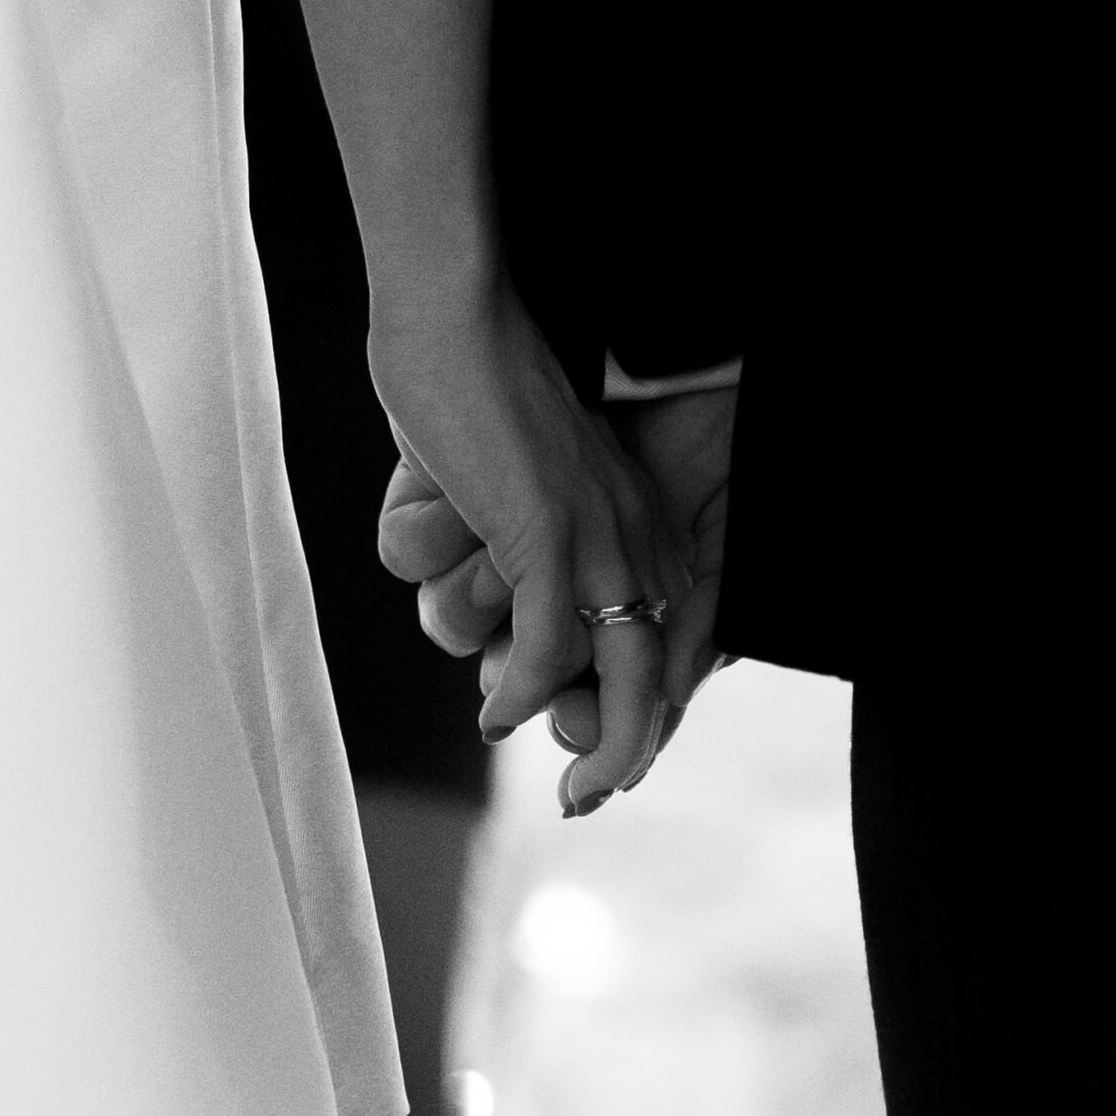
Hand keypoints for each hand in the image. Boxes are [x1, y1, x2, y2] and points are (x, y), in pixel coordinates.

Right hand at [383, 376, 736, 803]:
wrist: (456, 317)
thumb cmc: (468, 390)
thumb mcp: (517, 477)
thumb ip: (526, 535)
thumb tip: (498, 595)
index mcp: (634, 521)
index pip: (659, 640)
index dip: (639, 710)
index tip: (600, 758)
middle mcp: (635, 535)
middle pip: (659, 673)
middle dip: (630, 750)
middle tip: (588, 798)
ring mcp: (598, 538)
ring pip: (623, 677)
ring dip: (588, 742)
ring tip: (554, 778)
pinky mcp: (548, 535)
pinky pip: (550, 649)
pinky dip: (523, 694)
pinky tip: (492, 715)